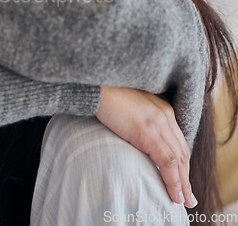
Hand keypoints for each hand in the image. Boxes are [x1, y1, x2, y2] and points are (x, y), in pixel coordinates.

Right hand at [95, 85, 197, 208]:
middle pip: (182, 152)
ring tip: (183, 200)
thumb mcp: (130, 109)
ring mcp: (158, 122)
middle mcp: (165, 115)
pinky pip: (167, 161)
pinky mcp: (148, 131)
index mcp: (162, 109)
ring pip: (179, 160)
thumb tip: (139, 141)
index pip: (178, 142)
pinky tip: (174, 193)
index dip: (182, 164)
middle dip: (186, 177)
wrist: (97, 85)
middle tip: (188, 197)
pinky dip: (173, 180)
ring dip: (183, 183)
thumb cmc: (107, 96)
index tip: (183, 180)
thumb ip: (140, 122)